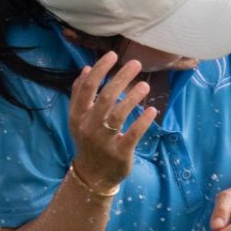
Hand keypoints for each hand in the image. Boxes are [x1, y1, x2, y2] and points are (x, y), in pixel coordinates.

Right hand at [68, 51, 155, 188]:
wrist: (93, 174)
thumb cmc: (88, 140)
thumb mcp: (78, 119)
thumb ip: (79, 94)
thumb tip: (87, 68)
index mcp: (78, 115)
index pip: (87, 87)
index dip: (100, 69)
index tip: (113, 55)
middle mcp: (89, 126)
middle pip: (105, 97)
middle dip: (121, 78)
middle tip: (136, 64)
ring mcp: (104, 140)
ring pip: (119, 114)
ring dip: (133, 97)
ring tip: (145, 85)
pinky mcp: (120, 152)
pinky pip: (133, 133)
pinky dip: (143, 121)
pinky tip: (152, 110)